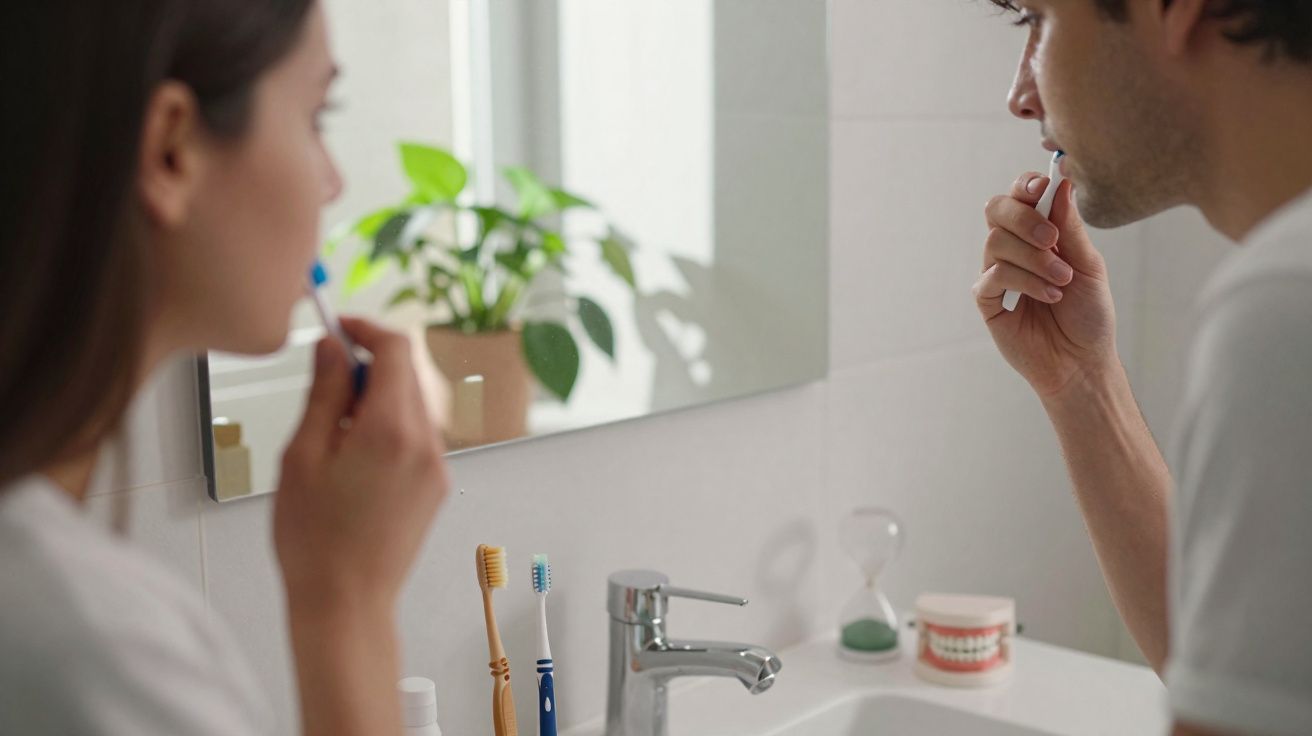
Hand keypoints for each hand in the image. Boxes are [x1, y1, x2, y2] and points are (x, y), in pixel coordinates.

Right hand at [274, 317, 448, 613]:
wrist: (346, 602)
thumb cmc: (314, 540)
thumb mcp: (302, 455)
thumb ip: (324, 393)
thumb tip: (333, 347)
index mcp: (391, 430)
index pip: (396, 349)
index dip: (366, 328)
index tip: (337, 327)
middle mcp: (426, 443)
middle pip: (408, 374)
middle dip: (369, 365)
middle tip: (324, 386)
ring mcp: (437, 466)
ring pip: (412, 404)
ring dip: (377, 399)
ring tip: (334, 436)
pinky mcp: (437, 485)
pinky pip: (417, 435)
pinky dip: (389, 427)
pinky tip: (355, 460)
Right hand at [973, 172, 1118, 397]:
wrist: (1082, 361)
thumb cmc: (1089, 315)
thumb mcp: (1089, 265)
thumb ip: (1071, 228)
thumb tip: (1063, 183)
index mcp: (1037, 234)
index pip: (1019, 196)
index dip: (1025, 185)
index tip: (1042, 184)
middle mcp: (1013, 249)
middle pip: (996, 210)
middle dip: (1023, 217)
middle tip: (1052, 239)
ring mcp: (997, 274)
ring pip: (995, 242)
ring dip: (1033, 258)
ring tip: (1061, 281)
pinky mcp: (988, 301)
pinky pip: (993, 277)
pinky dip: (1024, 282)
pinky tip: (1050, 296)